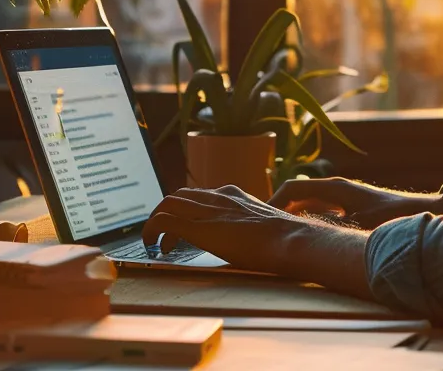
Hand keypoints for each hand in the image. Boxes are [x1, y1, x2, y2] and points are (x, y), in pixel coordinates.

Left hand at [142, 185, 373, 298]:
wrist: (290, 240)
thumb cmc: (285, 240)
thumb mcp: (264, 226)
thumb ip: (253, 227)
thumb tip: (258, 243)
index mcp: (233, 195)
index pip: (200, 194)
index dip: (187, 208)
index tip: (184, 224)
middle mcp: (217, 197)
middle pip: (179, 195)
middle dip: (166, 213)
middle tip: (164, 234)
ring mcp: (207, 210)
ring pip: (167, 203)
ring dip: (155, 222)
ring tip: (156, 242)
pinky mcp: (198, 227)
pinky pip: (163, 222)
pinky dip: (152, 231)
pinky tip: (156, 248)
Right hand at [268, 177, 442, 227]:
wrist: (422, 213)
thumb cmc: (393, 218)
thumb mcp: (356, 226)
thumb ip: (328, 229)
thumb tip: (301, 234)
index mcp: (334, 188)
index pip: (292, 188)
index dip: (273, 203)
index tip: (261, 221)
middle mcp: (337, 188)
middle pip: (297, 195)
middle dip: (279, 210)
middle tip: (263, 229)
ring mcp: (344, 196)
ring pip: (309, 203)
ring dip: (294, 216)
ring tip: (280, 234)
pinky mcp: (352, 206)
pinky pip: (322, 210)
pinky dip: (309, 220)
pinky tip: (308, 237)